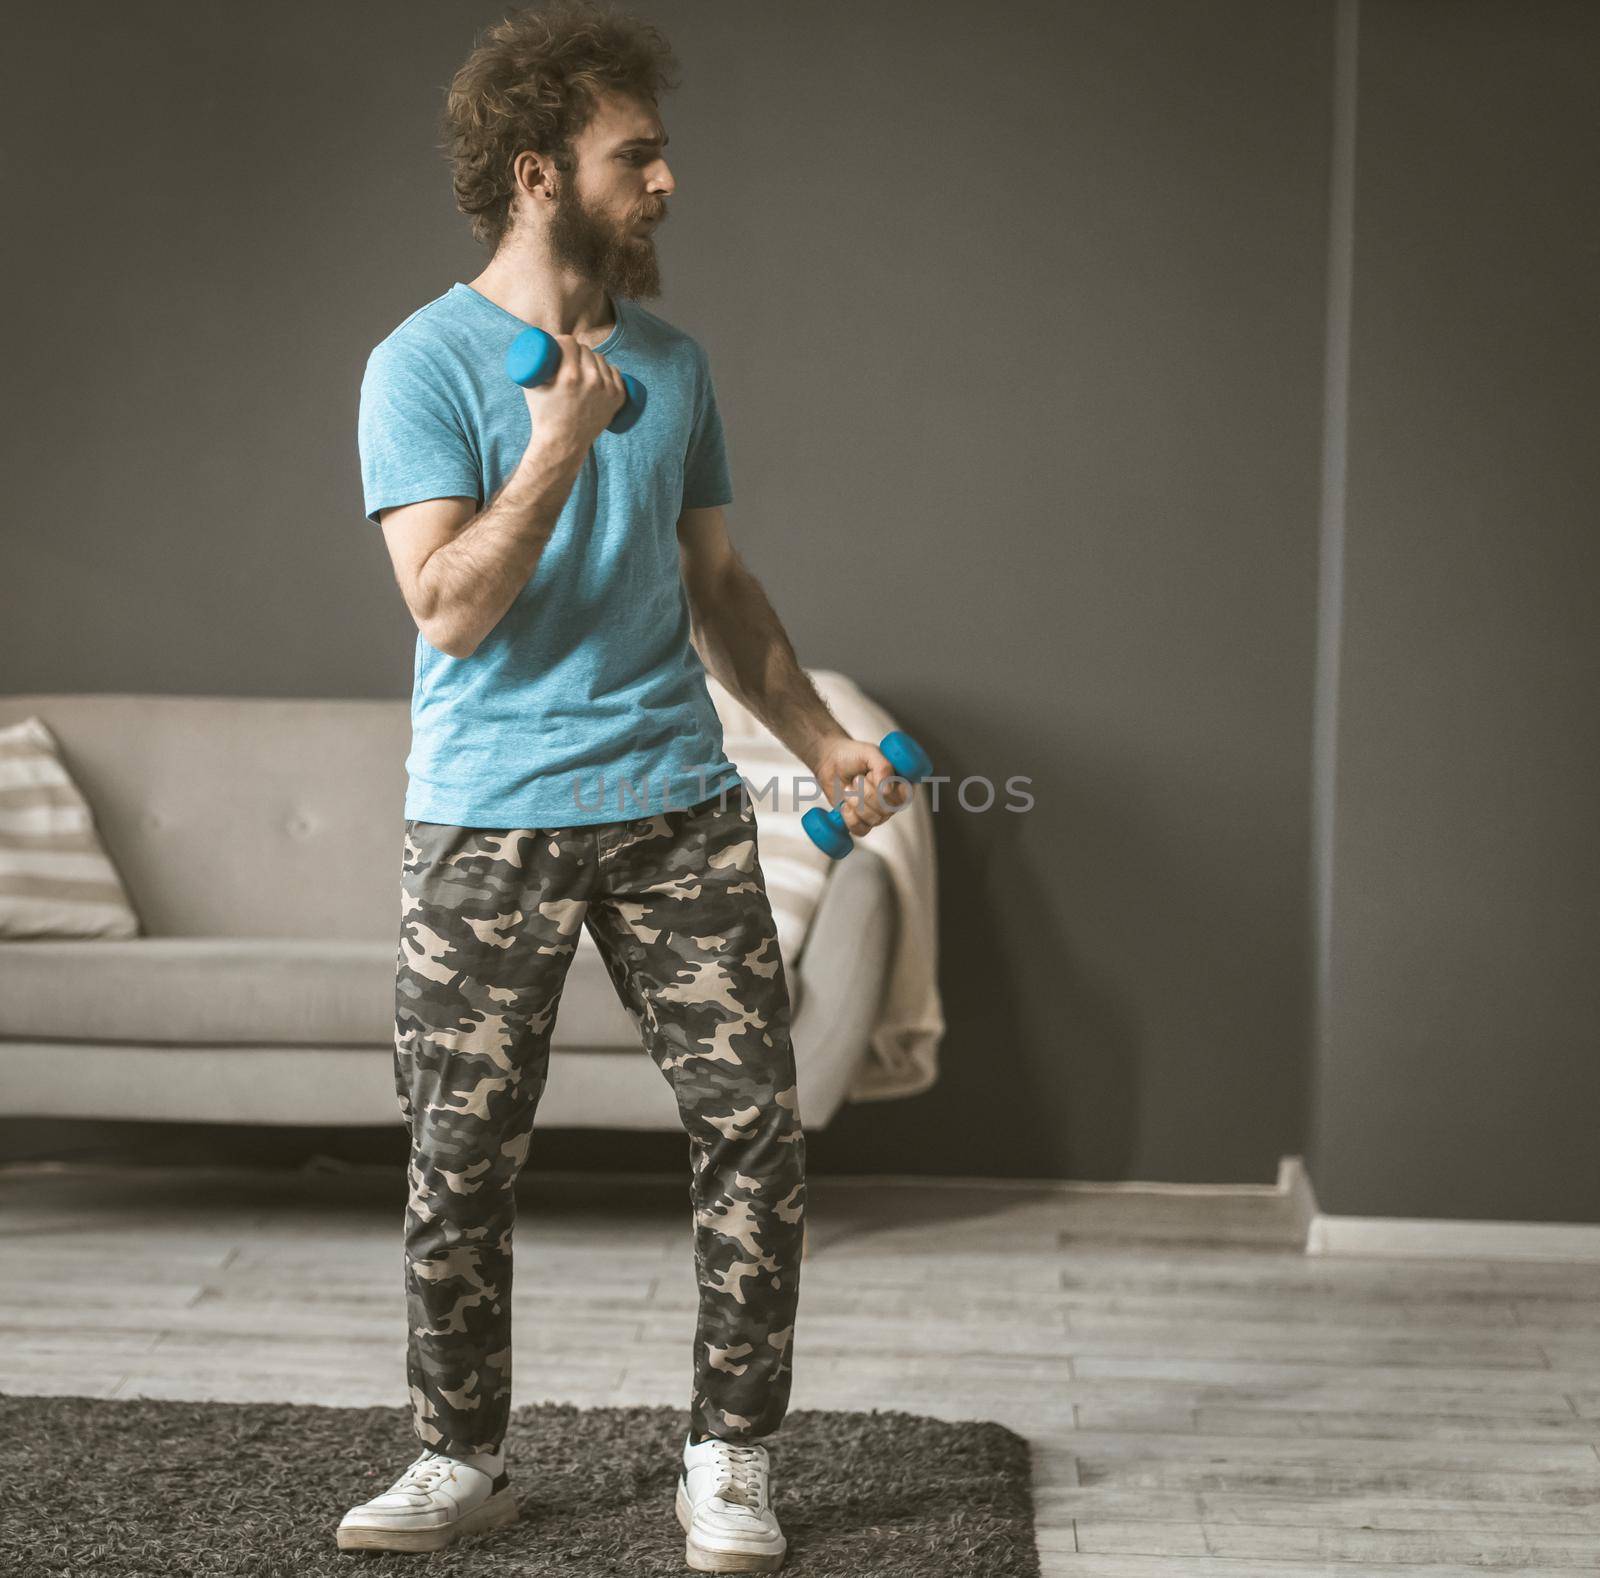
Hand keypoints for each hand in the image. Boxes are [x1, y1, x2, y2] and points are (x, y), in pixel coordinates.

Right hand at [520, 334, 627, 458]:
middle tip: (570, 357)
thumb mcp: (533, 387)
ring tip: (583, 365)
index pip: (570, 342)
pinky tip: (601, 370)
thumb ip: (533, 365)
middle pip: (586, 350)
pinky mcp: (617, 398)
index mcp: (570, 376)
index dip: (564, 341)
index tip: (560, 345)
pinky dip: (607, 370)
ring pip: (601, 359)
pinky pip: (615, 372)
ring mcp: (607, 390)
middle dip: (577, 350)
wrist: (563, 443)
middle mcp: (591, 381)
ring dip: (592, 359)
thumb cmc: (543, 414)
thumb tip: (534, 346)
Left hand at [812, 734, 912, 838]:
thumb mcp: (870, 753)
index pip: (905, 795)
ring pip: (874, 819)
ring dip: (856, 802)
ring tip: (848, 787)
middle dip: (867, 793)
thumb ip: (883, 767)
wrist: (830, 761)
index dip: (888, 789)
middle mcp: (893, 800)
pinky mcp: (862, 822)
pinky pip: (861, 830)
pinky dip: (849, 817)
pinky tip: (844, 804)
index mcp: (902, 782)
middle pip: (887, 809)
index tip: (871, 776)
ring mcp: (878, 813)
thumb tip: (888, 791)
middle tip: (857, 779)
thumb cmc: (853, 754)